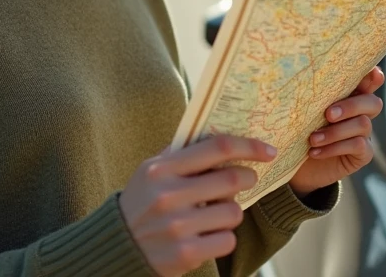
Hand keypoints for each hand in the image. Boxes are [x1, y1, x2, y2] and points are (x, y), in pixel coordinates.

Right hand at [119, 135, 276, 276]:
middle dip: (248, 178)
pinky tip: (207, 235)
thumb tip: (218, 132)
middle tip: (246, 179)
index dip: (249, 146)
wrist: (117, 245)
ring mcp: (177, 227)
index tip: (268, 150)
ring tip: (216, 212)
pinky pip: (227, 240)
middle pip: (232, 179)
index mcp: (162, 169)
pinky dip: (223, 237)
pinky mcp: (185, 254)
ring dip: (232, 211)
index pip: (217, 148)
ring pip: (233, 212)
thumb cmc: (142, 201)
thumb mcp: (151, 171)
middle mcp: (168, 196)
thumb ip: (180, 153)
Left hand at [287, 66, 384, 199]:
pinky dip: (334, 148)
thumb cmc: (299, 132)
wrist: (298, 167)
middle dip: (351, 106)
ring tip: (312, 139)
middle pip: (373, 102)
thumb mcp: (303, 112)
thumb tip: (299, 77)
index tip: (372, 73)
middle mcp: (360, 113)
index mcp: (349, 95)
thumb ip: (310, 96)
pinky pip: (358, 146)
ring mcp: (364, 134)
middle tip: (328, 114)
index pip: (368, 81)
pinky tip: (315, 152)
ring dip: (335, 131)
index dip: (372, 76)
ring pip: (363, 124)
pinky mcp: (363, 154)